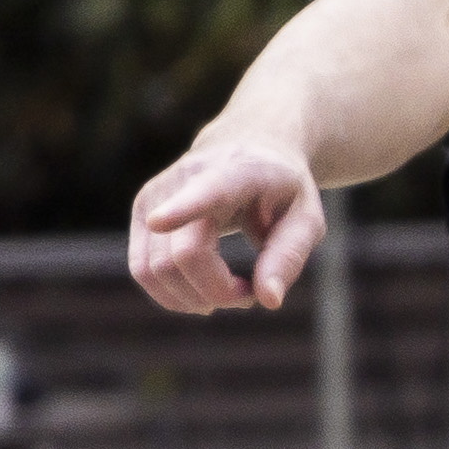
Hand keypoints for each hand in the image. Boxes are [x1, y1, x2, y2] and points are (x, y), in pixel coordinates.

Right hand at [124, 122, 322, 315]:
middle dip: (219, 293)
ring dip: (195, 299)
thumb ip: (288, 257)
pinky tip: (205, 290)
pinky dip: (174, 295)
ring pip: (155, 269)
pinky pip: (142, 270)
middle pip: (184, 256)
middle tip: (252, 294)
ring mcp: (154, 196)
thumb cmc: (283, 190)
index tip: (158, 222)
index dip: (180, 209)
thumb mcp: (307, 219)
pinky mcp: (141, 215)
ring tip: (233, 291)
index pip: (204, 192)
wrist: (247, 147)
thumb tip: (269, 301)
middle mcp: (184, 179)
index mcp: (235, 174)